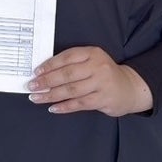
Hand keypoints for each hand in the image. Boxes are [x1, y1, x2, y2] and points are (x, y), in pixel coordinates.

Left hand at [27, 46, 152, 116]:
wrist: (129, 87)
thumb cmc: (103, 73)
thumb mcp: (92, 61)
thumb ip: (73, 63)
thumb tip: (45, 72)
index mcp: (92, 53)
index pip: (66, 57)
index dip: (49, 65)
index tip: (36, 72)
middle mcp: (98, 66)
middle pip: (67, 74)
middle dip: (46, 81)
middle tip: (32, 86)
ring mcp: (102, 83)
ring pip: (71, 90)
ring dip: (51, 95)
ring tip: (37, 98)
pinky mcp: (104, 99)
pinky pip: (80, 104)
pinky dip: (64, 106)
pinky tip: (53, 108)